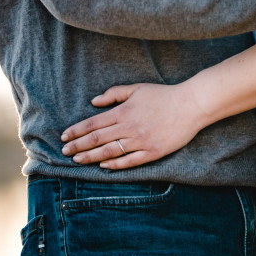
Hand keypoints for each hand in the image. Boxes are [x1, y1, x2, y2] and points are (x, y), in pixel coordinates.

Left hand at [60, 82, 204, 169]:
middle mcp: (129, 127)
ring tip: (77, 160)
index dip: (77, 131)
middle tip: (64, 151)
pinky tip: (103, 166)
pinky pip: (129, 161)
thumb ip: (114, 94)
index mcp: (124, 111)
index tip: (65, 136)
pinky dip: (115, 164)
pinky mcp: (152, 152)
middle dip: (78, 145)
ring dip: (91, 156)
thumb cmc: (163, 95)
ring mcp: (140, 141)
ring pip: (110, 152)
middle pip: (97, 139)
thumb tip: (94, 101)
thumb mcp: (137, 89)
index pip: (93, 123)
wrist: (190, 105)